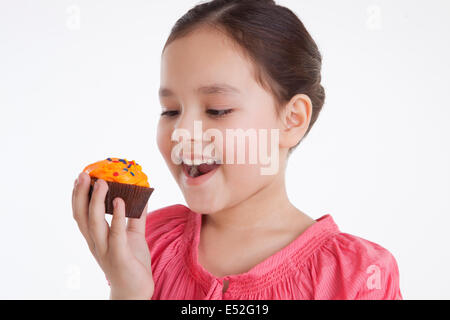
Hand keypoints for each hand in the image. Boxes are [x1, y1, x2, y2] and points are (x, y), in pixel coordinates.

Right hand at [72, 172, 153, 299]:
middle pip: (82, 216)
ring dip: (96, 202)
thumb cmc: (133, 262)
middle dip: (81, 194)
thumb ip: (136, 217)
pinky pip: (116, 234)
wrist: (136, 291)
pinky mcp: (119, 256)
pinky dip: (116, 217)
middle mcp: (96, 243)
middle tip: (84, 175)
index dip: (78, 196)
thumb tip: (142, 195)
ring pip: (94, 224)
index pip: (81, 214)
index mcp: (96, 237)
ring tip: (101, 183)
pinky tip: (120, 201)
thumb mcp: (134, 235)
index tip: (81, 178)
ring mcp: (105, 250)